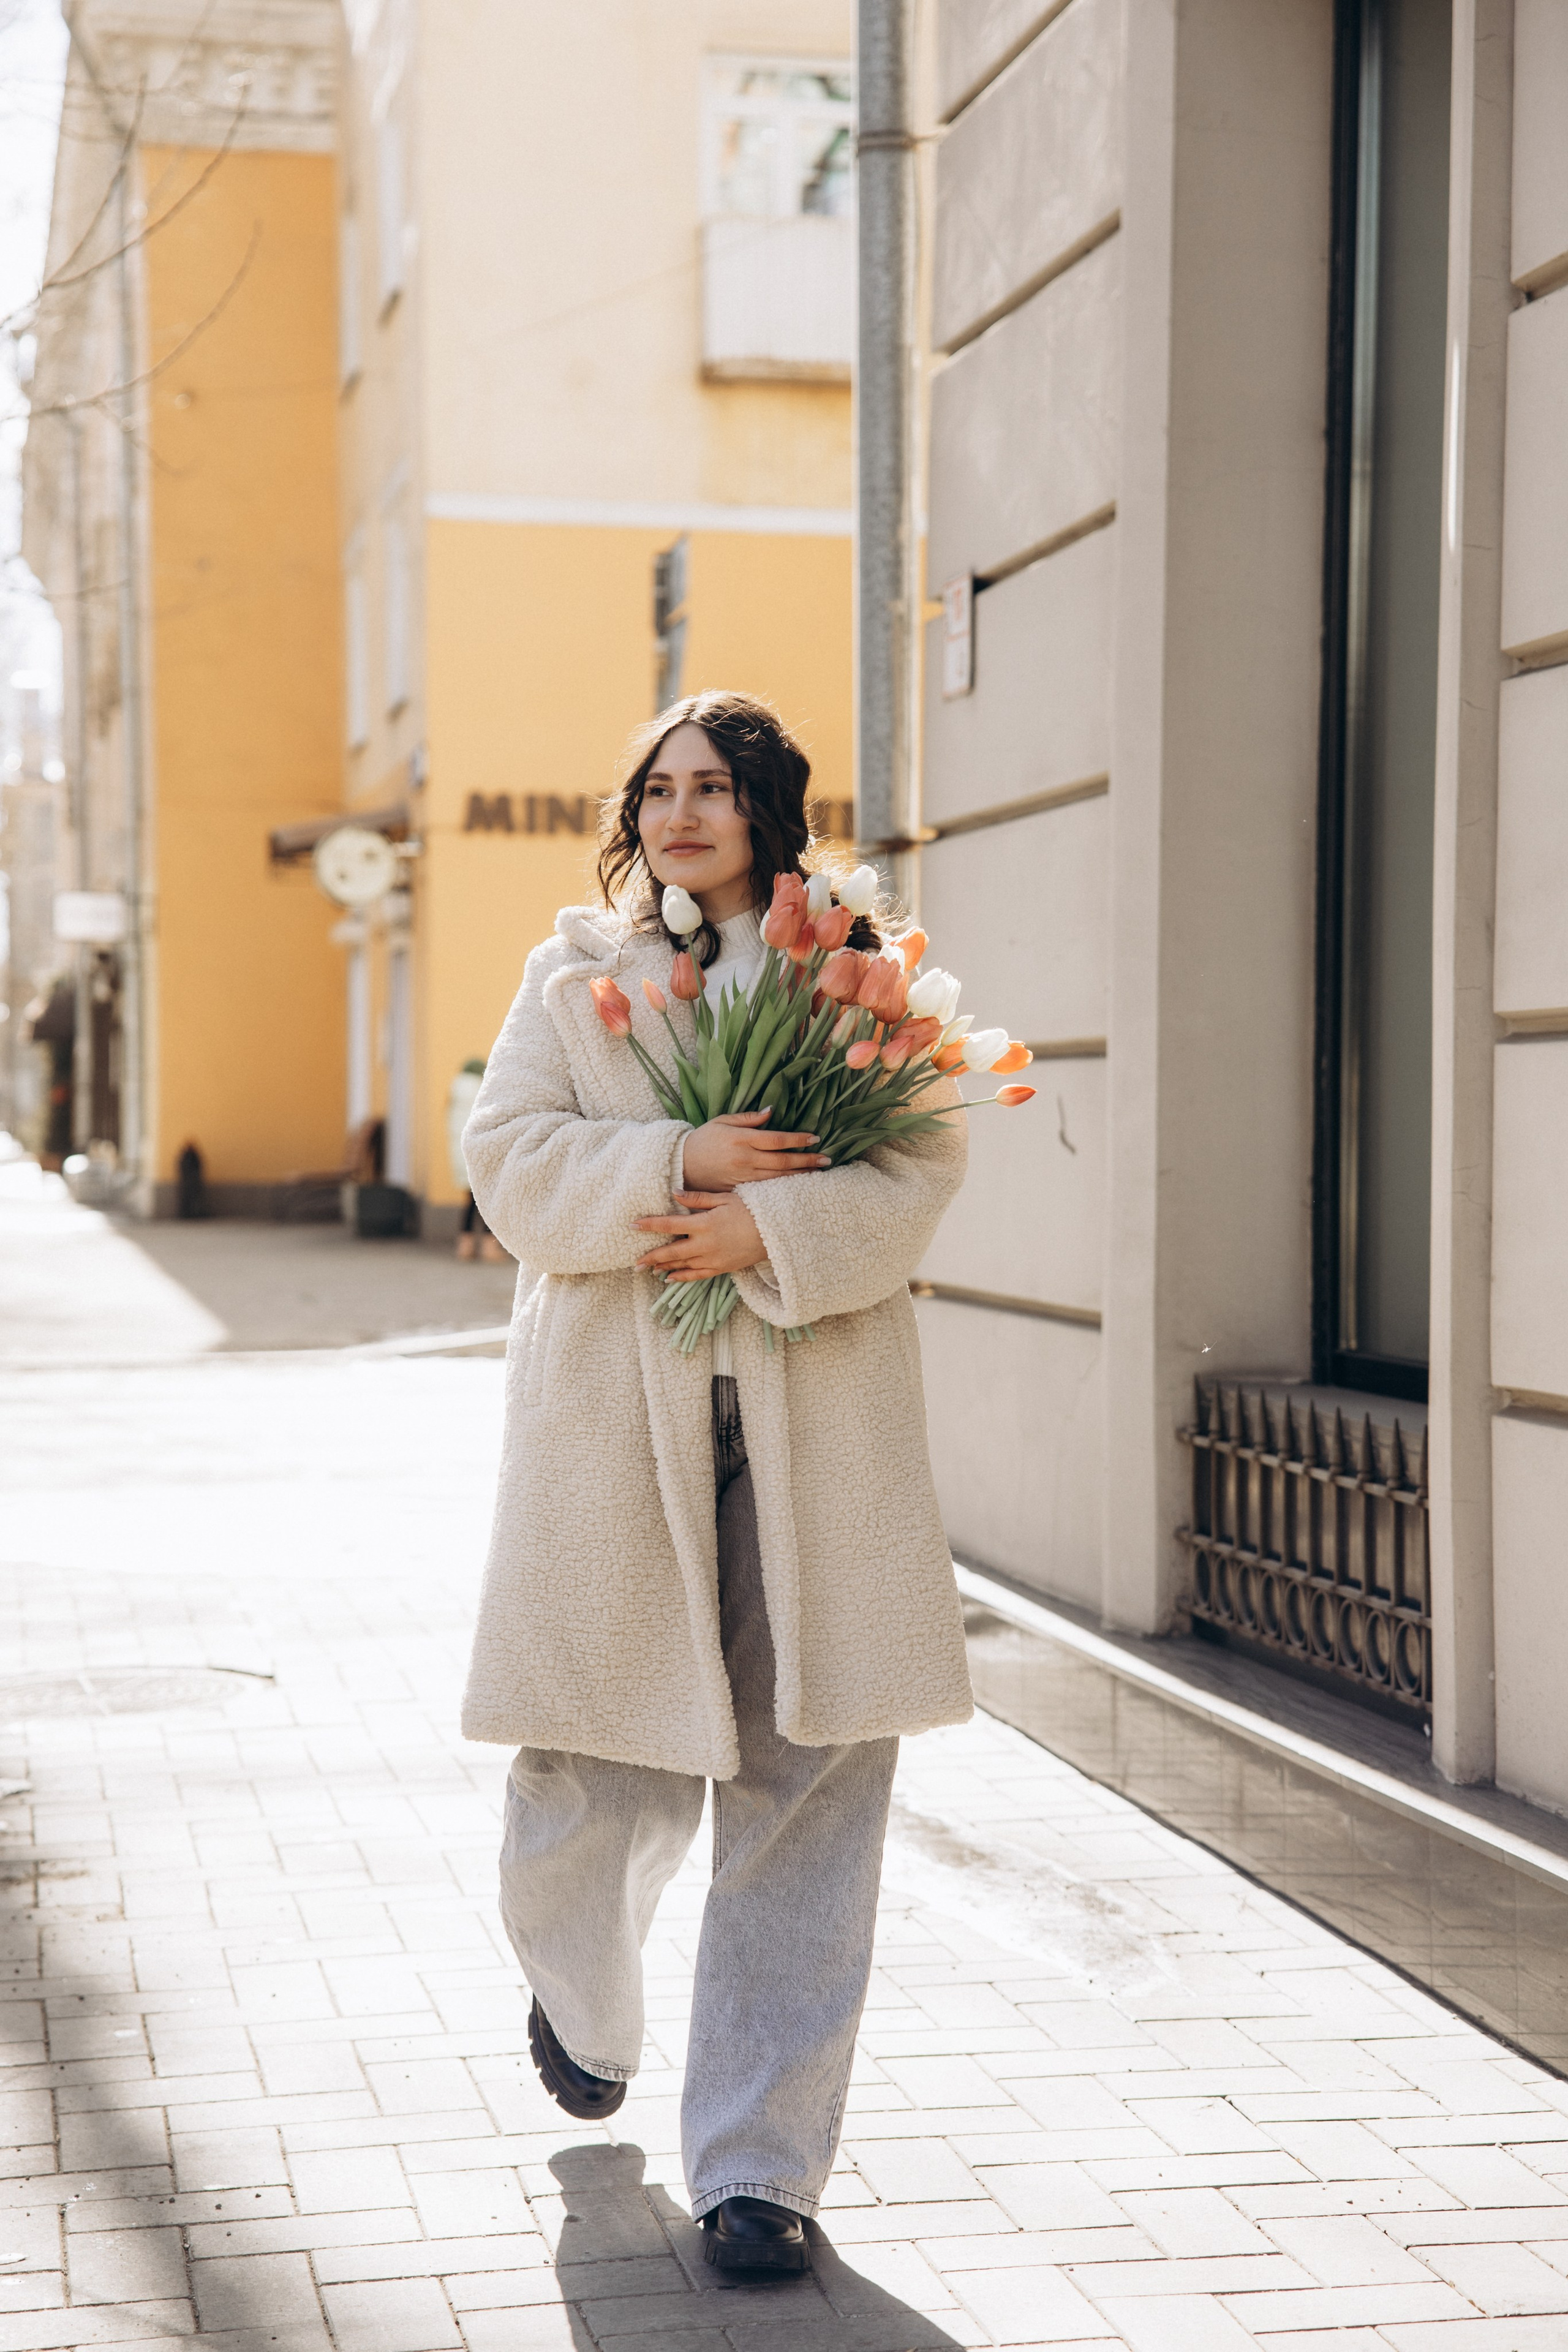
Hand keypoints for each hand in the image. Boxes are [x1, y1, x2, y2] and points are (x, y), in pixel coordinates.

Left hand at [633, 1191, 767, 1277]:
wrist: (776, 1232)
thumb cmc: (752, 1209)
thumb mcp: (725, 1198)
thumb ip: (698, 1198)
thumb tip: (674, 1192)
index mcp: (705, 1223)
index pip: (669, 1225)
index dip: (649, 1225)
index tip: (632, 1225)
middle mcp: (705, 1244)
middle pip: (671, 1252)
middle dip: (650, 1256)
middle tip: (634, 1262)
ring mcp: (713, 1259)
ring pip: (682, 1266)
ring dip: (663, 1267)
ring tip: (647, 1269)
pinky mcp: (722, 1268)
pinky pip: (697, 1276)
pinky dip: (681, 1277)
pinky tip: (669, 1278)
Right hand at [680, 1110, 827, 1191]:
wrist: (681, 1164)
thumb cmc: (703, 1139)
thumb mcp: (722, 1121)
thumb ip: (748, 1118)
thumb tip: (771, 1112)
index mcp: (741, 1139)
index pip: (777, 1139)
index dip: (798, 1139)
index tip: (815, 1138)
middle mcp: (745, 1159)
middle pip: (782, 1160)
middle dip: (807, 1160)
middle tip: (826, 1159)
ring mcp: (743, 1177)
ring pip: (778, 1178)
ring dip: (800, 1175)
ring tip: (818, 1173)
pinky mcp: (740, 1190)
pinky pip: (766, 1189)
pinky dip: (784, 1187)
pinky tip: (797, 1186)